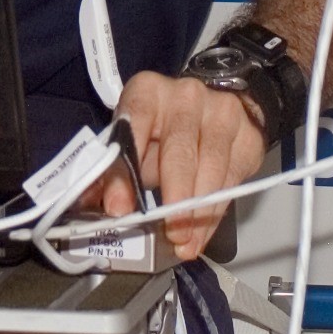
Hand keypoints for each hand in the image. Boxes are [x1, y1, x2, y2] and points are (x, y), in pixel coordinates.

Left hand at [103, 72, 266, 260]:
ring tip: (184, 242)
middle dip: (173, 197)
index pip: (133, 125)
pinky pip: (232, 180)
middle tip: (168, 232)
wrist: (214, 110)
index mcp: (148, 91)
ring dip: (197, 213)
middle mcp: (185, 95)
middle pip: (179, 150)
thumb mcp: (134, 142)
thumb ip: (112, 170)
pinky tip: (201, 233)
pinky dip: (215, 214)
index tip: (119, 208)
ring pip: (210, 167)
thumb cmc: (164, 129)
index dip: (124, 171)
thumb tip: (86, 201)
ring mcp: (220, 112)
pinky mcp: (246, 134)